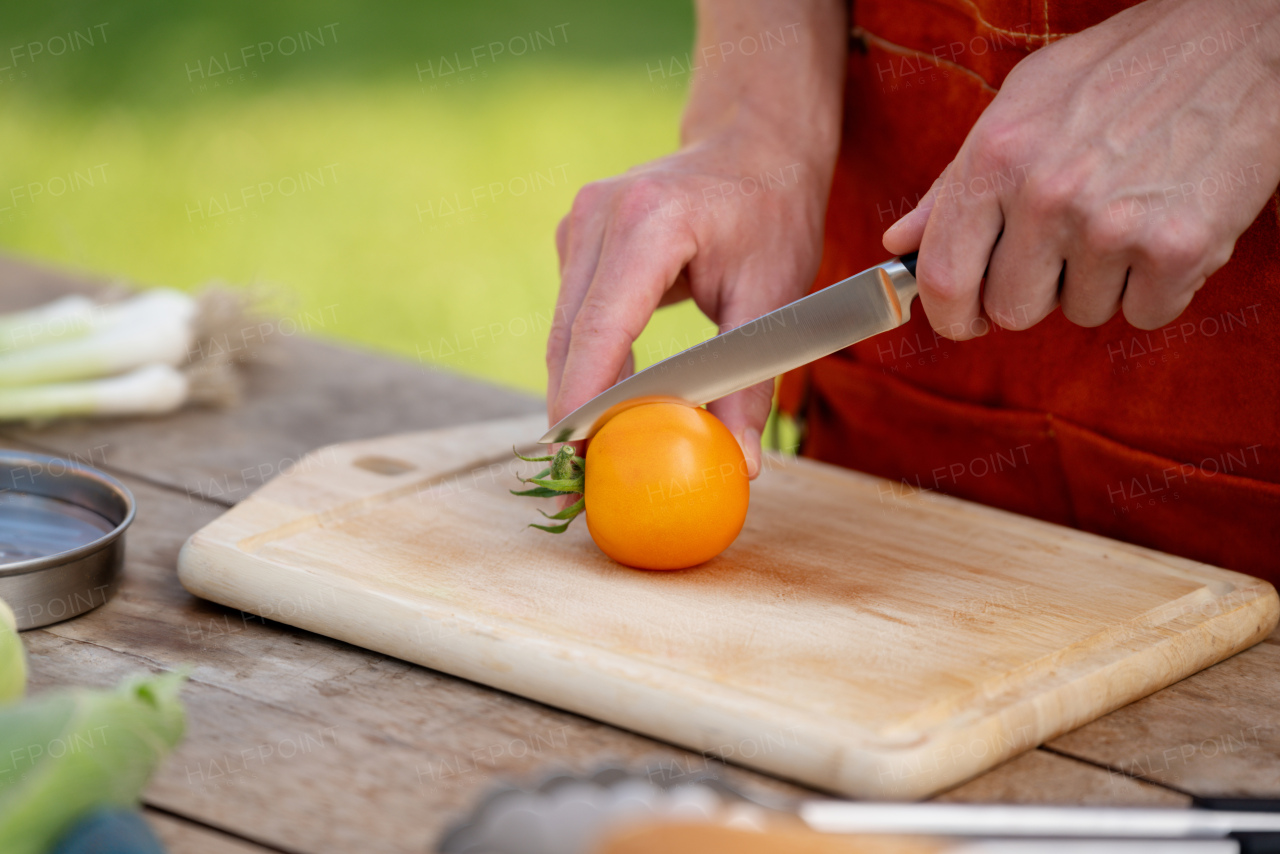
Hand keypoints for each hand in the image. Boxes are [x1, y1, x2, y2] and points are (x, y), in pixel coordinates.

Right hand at [547, 0, 846, 476]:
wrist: (752, 145)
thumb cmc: (773, 215)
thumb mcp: (775, 299)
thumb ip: (752, 383)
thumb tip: (740, 464)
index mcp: (651, 223)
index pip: (600, 327)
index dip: (585, 397)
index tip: (579, 456)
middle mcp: (599, 216)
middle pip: (570, 336)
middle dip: (575, 408)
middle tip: (588, 474)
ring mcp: (579, 222)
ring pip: (563, 330)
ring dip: (578, 387)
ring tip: (598, 448)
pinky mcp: (576, 237)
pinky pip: (571, 315)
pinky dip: (586, 359)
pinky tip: (610, 399)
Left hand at [883, 0, 1279, 337]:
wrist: (1242, 40)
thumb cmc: (1121, 72)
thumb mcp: (1022, 105)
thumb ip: (953, 184)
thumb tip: (900, 246)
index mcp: (997, 157)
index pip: (943, 276)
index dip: (949, 314)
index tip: (965, 319)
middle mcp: (1046, 195)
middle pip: (1013, 310)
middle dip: (1037, 290)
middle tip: (1070, 241)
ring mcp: (1111, 226)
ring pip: (1081, 313)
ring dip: (1103, 281)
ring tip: (1128, 212)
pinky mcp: (1177, 249)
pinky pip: (1145, 314)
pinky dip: (1160, 286)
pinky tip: (1167, 226)